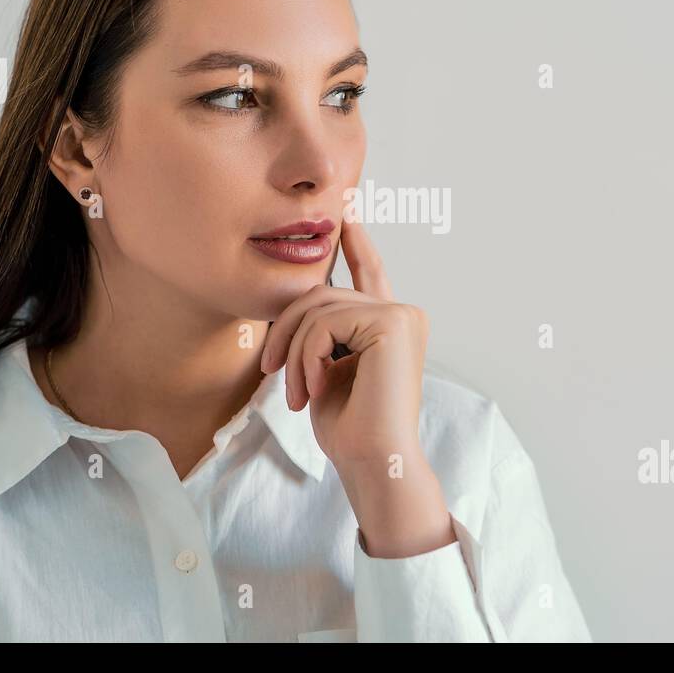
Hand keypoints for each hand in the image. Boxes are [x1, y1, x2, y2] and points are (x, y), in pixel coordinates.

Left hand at [259, 216, 452, 556]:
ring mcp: (402, 315)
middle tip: (270, 370)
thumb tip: (299, 305)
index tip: (347, 210)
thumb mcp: (326, 370)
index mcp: (390, 324)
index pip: (369, 272)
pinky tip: (312, 389)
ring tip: (296, 393)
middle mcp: (403, 313)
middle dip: (287, 329)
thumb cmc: (351, 430)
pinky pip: (326, 321)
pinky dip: (306, 356)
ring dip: (294, 351)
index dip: (356, 241)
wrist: (374, 461)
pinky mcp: (394, 322)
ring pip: (320, 306)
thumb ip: (323, 334)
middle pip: (323, 293)